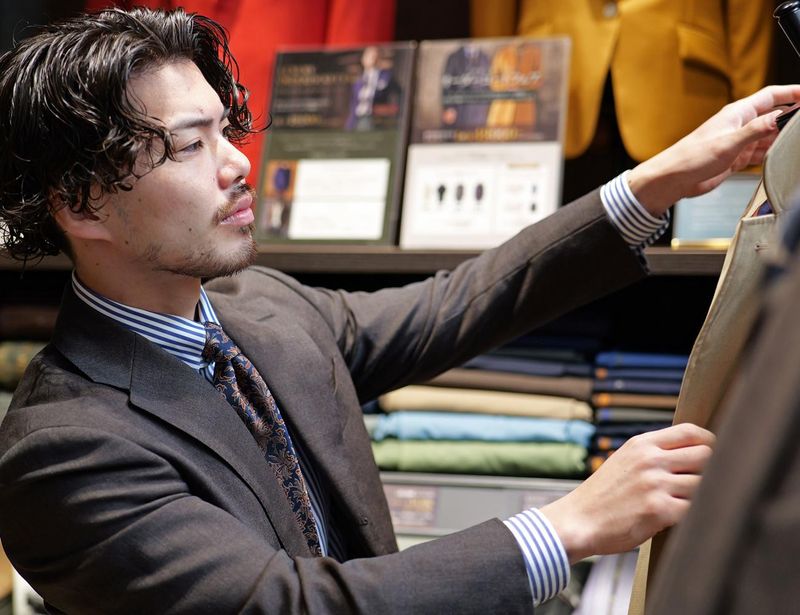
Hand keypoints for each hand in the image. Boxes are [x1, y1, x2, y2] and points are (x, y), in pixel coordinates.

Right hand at [540, 423, 714, 562]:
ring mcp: (655, 484)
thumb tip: (693, 455)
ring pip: (705, 484)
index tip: (715, 454)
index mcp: (641, 444)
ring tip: (697, 505)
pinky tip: (687, 520)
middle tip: (710, 483)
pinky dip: (697, 516)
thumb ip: (654, 455)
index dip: (710, 442)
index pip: (690, 431)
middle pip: (706, 455)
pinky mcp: (658, 510)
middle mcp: (650, 460)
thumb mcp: (624, 461)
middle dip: (714, 469)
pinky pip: (695, 509)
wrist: (578, 520)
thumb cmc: (603, 496)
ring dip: (706, 496)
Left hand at [628, 84, 799, 215]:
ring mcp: (738, 142)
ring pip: (769, 136)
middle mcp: (740, 125)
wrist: (673, 178)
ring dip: (783, 138)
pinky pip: (760, 152)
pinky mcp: (735, 158)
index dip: (793, 93)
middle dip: (792, 119)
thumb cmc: (691, 157)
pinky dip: (772, 153)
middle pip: (774, 116)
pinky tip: (781, 156)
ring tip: (796, 143)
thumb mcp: (728, 142)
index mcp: (738, 113)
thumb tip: (779, 118)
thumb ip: (756, 130)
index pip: (772, 96)